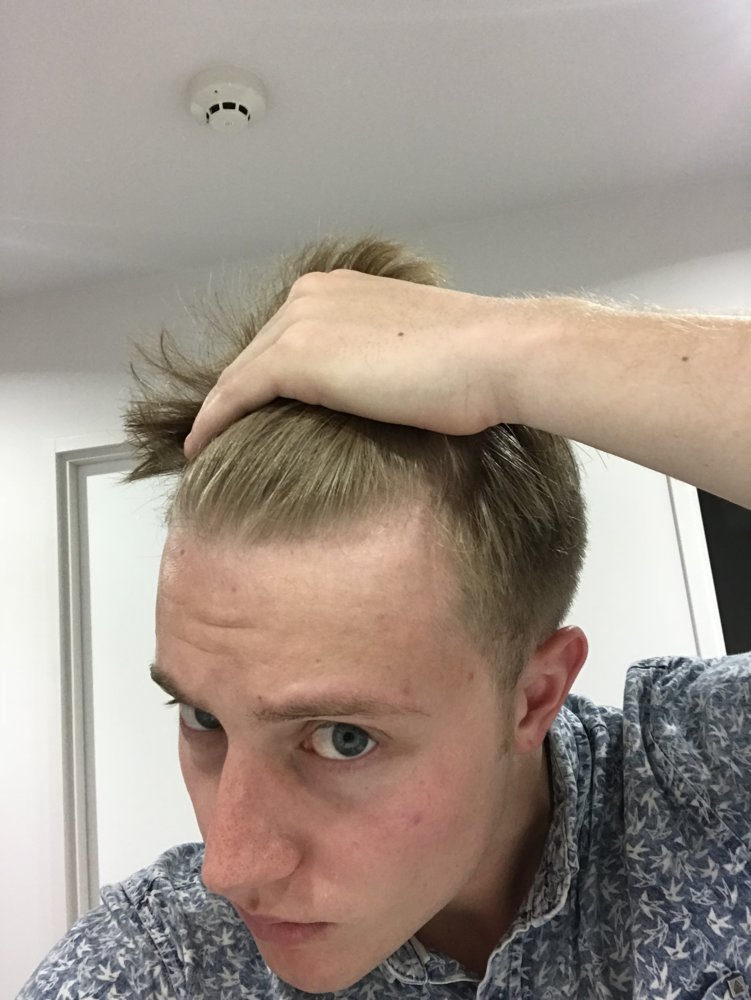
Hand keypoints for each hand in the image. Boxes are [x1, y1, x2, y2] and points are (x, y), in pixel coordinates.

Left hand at [185, 269, 525, 456]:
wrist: (494, 356)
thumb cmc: (474, 363)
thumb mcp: (414, 353)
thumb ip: (377, 361)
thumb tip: (371, 393)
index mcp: (340, 291)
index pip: (285, 339)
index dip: (262, 377)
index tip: (251, 412)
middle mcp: (311, 296)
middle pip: (256, 354)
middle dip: (236, 393)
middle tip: (221, 434)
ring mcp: (300, 323)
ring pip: (241, 376)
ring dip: (220, 411)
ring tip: (206, 445)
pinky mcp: (294, 359)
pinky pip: (236, 395)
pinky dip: (213, 422)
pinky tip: (200, 448)